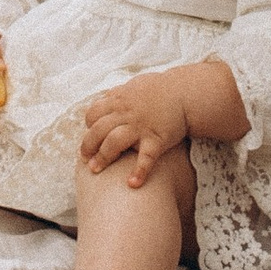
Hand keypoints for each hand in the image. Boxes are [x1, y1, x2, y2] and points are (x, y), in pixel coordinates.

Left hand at [76, 71, 192, 187]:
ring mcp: (140, 127)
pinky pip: (146, 157)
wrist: (186, 93)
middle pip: (98, 130)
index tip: (91, 135)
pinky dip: (139, 172)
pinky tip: (132, 184)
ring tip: (95, 170)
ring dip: (103, 157)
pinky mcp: (156, 139)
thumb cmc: (161, 89)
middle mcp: (126, 114)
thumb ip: (118, 94)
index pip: (93, 114)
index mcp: (119, 100)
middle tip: (85, 159)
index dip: (89, 126)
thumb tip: (104, 99)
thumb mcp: (134, 85)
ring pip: (114, 142)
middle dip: (88, 146)